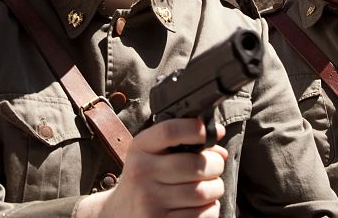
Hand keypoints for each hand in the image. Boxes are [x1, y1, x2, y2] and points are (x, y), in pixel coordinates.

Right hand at [76, 118, 226, 217]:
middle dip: (216, 164)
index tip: (211, 132)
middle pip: (195, 165)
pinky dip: (210, 208)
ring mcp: (150, 201)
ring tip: (209, 186)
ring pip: (202, 192)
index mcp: (140, 148)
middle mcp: (142, 173)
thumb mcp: (150, 153)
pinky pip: (201, 215)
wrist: (119, 212)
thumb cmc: (144, 178)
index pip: (170, 132)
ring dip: (215, 188)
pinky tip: (201, 204)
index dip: (196, 129)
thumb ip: (181, 142)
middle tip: (215, 166)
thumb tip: (219, 144)